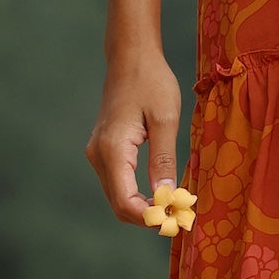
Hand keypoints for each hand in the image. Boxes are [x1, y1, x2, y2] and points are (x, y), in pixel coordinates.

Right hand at [85, 48, 181, 224]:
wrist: (131, 57)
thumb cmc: (151, 82)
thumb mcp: (166, 119)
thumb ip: (163, 160)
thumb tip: (166, 196)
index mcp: (112, 149)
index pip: (125, 201)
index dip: (150, 217)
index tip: (177, 220)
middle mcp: (98, 155)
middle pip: (119, 205)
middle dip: (148, 216)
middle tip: (180, 218)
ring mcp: (98, 153)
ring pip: (117, 196)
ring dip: (143, 207)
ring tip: (175, 205)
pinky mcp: (104, 150)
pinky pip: (118, 183)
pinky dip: (137, 194)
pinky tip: (161, 190)